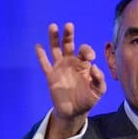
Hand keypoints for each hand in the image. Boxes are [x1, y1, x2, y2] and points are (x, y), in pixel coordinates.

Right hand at [36, 22, 105, 138]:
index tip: (90, 58)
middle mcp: (71, 62)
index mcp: (83, 64)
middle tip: (69, 25)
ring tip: (52, 26)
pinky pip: (45, 65)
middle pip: (68, 44)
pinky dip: (41, 56)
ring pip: (55, 50)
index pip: (84, 51)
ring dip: (53, 38)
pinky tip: (38, 46)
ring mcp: (60, 68)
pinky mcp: (51, 77)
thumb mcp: (98, 91)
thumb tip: (94, 67)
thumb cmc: (88, 99)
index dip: (86, 51)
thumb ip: (99, 79)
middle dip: (68, 35)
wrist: (74, 112)